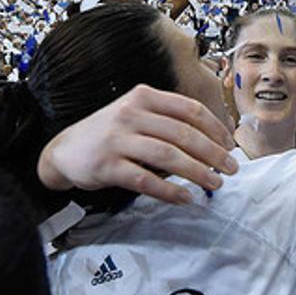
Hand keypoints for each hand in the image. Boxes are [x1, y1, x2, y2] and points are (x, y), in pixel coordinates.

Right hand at [38, 85, 238, 204]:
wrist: (64, 151)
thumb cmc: (109, 134)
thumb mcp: (135, 114)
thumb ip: (167, 121)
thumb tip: (213, 142)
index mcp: (143, 96)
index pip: (189, 109)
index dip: (215, 128)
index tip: (230, 145)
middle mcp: (131, 114)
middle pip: (183, 134)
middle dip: (213, 153)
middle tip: (231, 168)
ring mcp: (118, 140)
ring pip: (168, 156)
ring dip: (197, 172)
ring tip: (215, 184)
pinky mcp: (108, 166)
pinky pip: (146, 180)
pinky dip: (170, 191)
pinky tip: (185, 198)